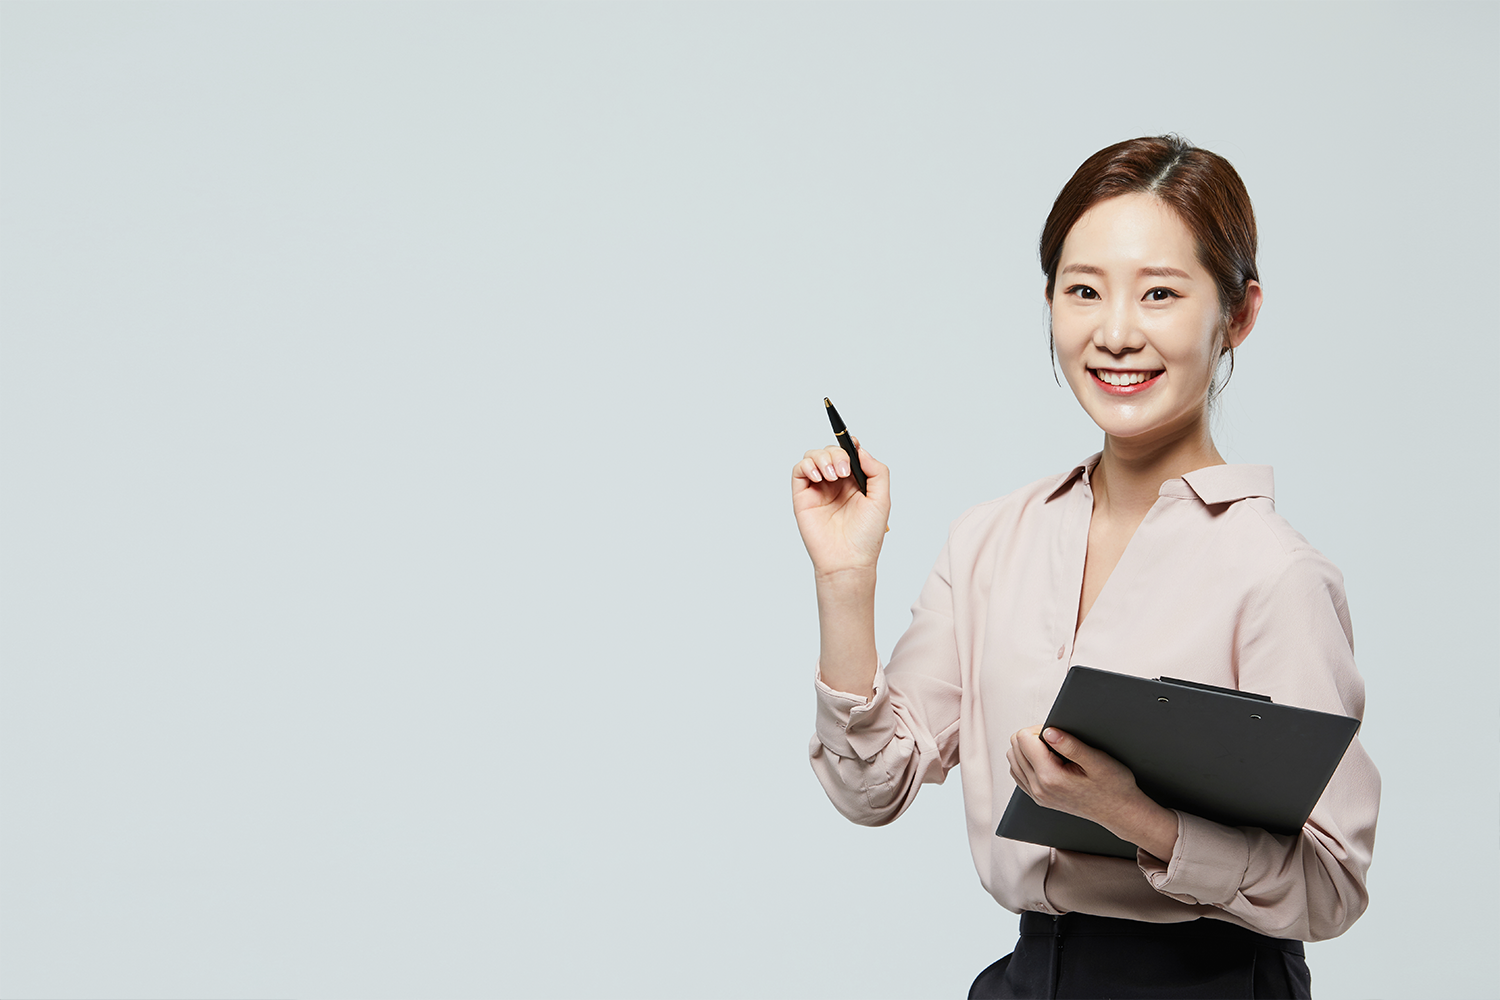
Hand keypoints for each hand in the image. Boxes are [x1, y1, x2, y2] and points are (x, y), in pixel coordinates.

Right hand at [791, 436, 889, 577]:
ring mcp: (818, 489)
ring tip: (833, 476)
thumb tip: (860, 449)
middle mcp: (835, 483)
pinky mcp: (803, 497)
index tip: (853, 445)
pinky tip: (818, 476)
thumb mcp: (882, 499)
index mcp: (855, 482)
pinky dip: (807, 466)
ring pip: (813, 457)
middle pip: (830, 451)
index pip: (849, 453)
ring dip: (822, 458)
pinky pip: (799, 471)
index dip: (849, 444)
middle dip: (837, 454)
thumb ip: (877, 471)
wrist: (849, 560)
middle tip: (844, 471)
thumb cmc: (866, 536)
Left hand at [1007, 725, 1178, 858]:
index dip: (1039, 729)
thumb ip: (1070, 745)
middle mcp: (1038, 788)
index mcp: (1050, 777)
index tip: (1057, 732)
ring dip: (1028, 749)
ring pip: (1013, 759)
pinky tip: (1045, 760)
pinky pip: (1018, 773)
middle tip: (1057, 739)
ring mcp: (1036, 795)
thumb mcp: (1098, 761)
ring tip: (1052, 750)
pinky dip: (1027, 761)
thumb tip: (1048, 732)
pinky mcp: (1038, 798)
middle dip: (1032, 737)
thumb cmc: (1113, 786)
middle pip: (1015, 748)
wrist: (1119, 812)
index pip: (1023, 739)